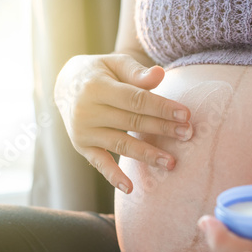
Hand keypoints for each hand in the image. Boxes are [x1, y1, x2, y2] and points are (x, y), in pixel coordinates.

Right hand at [54, 54, 192, 192]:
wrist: (65, 85)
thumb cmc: (99, 72)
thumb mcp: (114, 64)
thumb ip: (136, 72)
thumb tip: (160, 74)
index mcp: (96, 86)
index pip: (136, 99)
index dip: (161, 108)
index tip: (185, 115)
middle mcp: (86, 110)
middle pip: (132, 122)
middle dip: (162, 129)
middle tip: (187, 135)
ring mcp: (83, 131)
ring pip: (121, 144)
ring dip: (147, 154)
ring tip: (171, 162)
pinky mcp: (81, 146)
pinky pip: (99, 163)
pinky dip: (113, 177)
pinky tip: (130, 188)